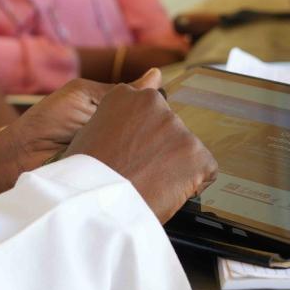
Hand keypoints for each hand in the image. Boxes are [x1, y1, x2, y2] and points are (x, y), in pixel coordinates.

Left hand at [0, 69, 162, 193]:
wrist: (23, 157)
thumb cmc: (48, 121)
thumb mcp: (82, 97)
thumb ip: (119, 92)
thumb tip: (157, 74)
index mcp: (112, 108)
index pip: (147, 107)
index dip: (160, 110)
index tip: (177, 114)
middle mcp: (118, 132)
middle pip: (149, 131)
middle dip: (159, 133)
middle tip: (173, 136)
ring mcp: (116, 155)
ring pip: (145, 154)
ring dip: (150, 153)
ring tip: (161, 153)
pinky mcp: (113, 176)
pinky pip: (133, 173)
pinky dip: (140, 171)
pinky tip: (149, 170)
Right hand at [64, 83, 217, 221]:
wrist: (94, 201)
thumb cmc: (85, 173)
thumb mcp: (89, 132)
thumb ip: (117, 114)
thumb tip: (146, 88)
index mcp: (124, 95)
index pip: (147, 110)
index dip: (142, 136)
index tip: (135, 150)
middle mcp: (153, 103)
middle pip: (167, 128)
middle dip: (160, 149)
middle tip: (139, 170)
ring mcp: (176, 127)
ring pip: (184, 149)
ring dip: (173, 166)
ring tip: (150, 183)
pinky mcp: (196, 153)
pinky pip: (204, 170)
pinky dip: (192, 184)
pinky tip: (167, 192)